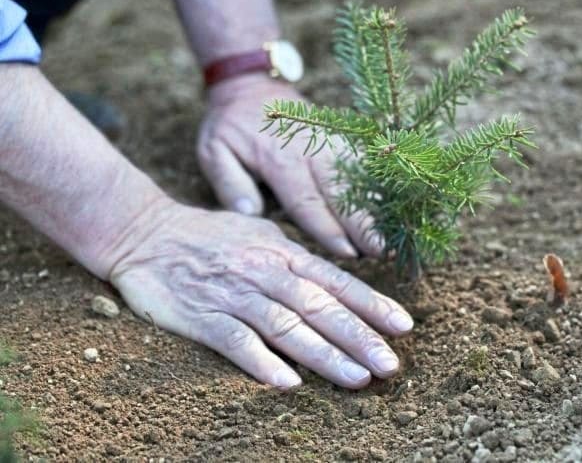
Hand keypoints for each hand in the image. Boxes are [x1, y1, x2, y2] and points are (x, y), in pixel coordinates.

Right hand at [109, 201, 412, 388]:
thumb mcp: (261, 233)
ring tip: (356, 378)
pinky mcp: (201, 316)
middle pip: (320, 308)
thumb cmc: (209, 235)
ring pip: (286, 327)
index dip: (372, 304)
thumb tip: (334, 276)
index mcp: (283, 253)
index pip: (337, 282)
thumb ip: (296, 256)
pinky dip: (261, 362)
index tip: (403, 327)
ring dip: (324, 355)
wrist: (143, 232)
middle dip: (359, 337)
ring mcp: (234, 294)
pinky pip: (235, 342)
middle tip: (390, 365)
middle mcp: (265, 272)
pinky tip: (287, 383)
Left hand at [198, 74, 379, 257]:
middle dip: (363, 223)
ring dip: (378, 206)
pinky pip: (366, 161)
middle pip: (342, 191)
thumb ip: (229, 183)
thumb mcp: (214, 151)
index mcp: (280, 159)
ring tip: (394, 233)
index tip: (347, 253)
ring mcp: (332, 141)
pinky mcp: (343, 137)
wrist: (252, 85)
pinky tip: (396, 206)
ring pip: (360, 176)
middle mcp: (312, 150)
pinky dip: (383, 183)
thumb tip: (249, 213)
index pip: (307, 201)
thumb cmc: (231, 125)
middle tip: (381, 249)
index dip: (328, 228)